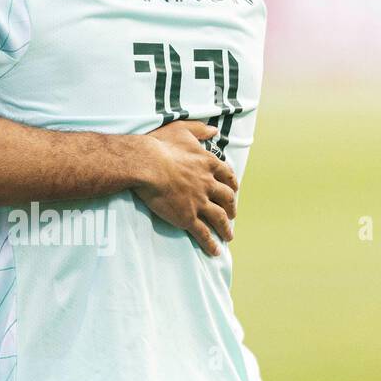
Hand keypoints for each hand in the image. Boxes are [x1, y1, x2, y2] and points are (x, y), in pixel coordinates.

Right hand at [133, 121, 238, 256]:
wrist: (146, 164)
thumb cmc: (160, 145)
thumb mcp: (181, 129)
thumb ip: (199, 129)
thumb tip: (214, 129)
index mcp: (207, 164)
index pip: (226, 175)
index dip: (232, 183)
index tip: (234, 189)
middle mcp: (208, 184)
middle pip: (227, 198)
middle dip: (231, 207)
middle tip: (232, 214)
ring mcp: (199, 202)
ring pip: (219, 218)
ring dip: (225, 228)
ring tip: (228, 236)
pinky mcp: (188, 217)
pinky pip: (203, 233)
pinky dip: (211, 243)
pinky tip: (215, 251)